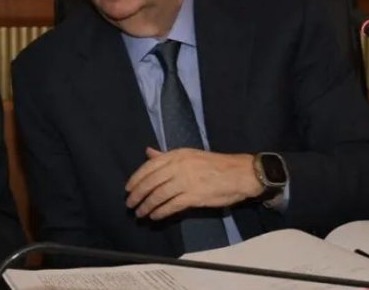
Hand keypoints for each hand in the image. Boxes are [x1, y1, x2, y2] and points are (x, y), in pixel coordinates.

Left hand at [125, 148, 263, 219]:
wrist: (240, 173)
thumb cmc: (214, 164)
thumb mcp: (189, 155)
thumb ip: (166, 156)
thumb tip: (148, 153)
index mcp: (176, 155)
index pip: (149, 166)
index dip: (136, 178)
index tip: (128, 188)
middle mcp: (179, 166)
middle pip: (151, 181)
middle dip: (137, 194)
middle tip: (130, 204)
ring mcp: (186, 181)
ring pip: (158, 194)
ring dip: (146, 205)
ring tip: (140, 213)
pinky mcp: (194, 196)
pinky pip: (172, 205)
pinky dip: (160, 211)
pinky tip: (154, 216)